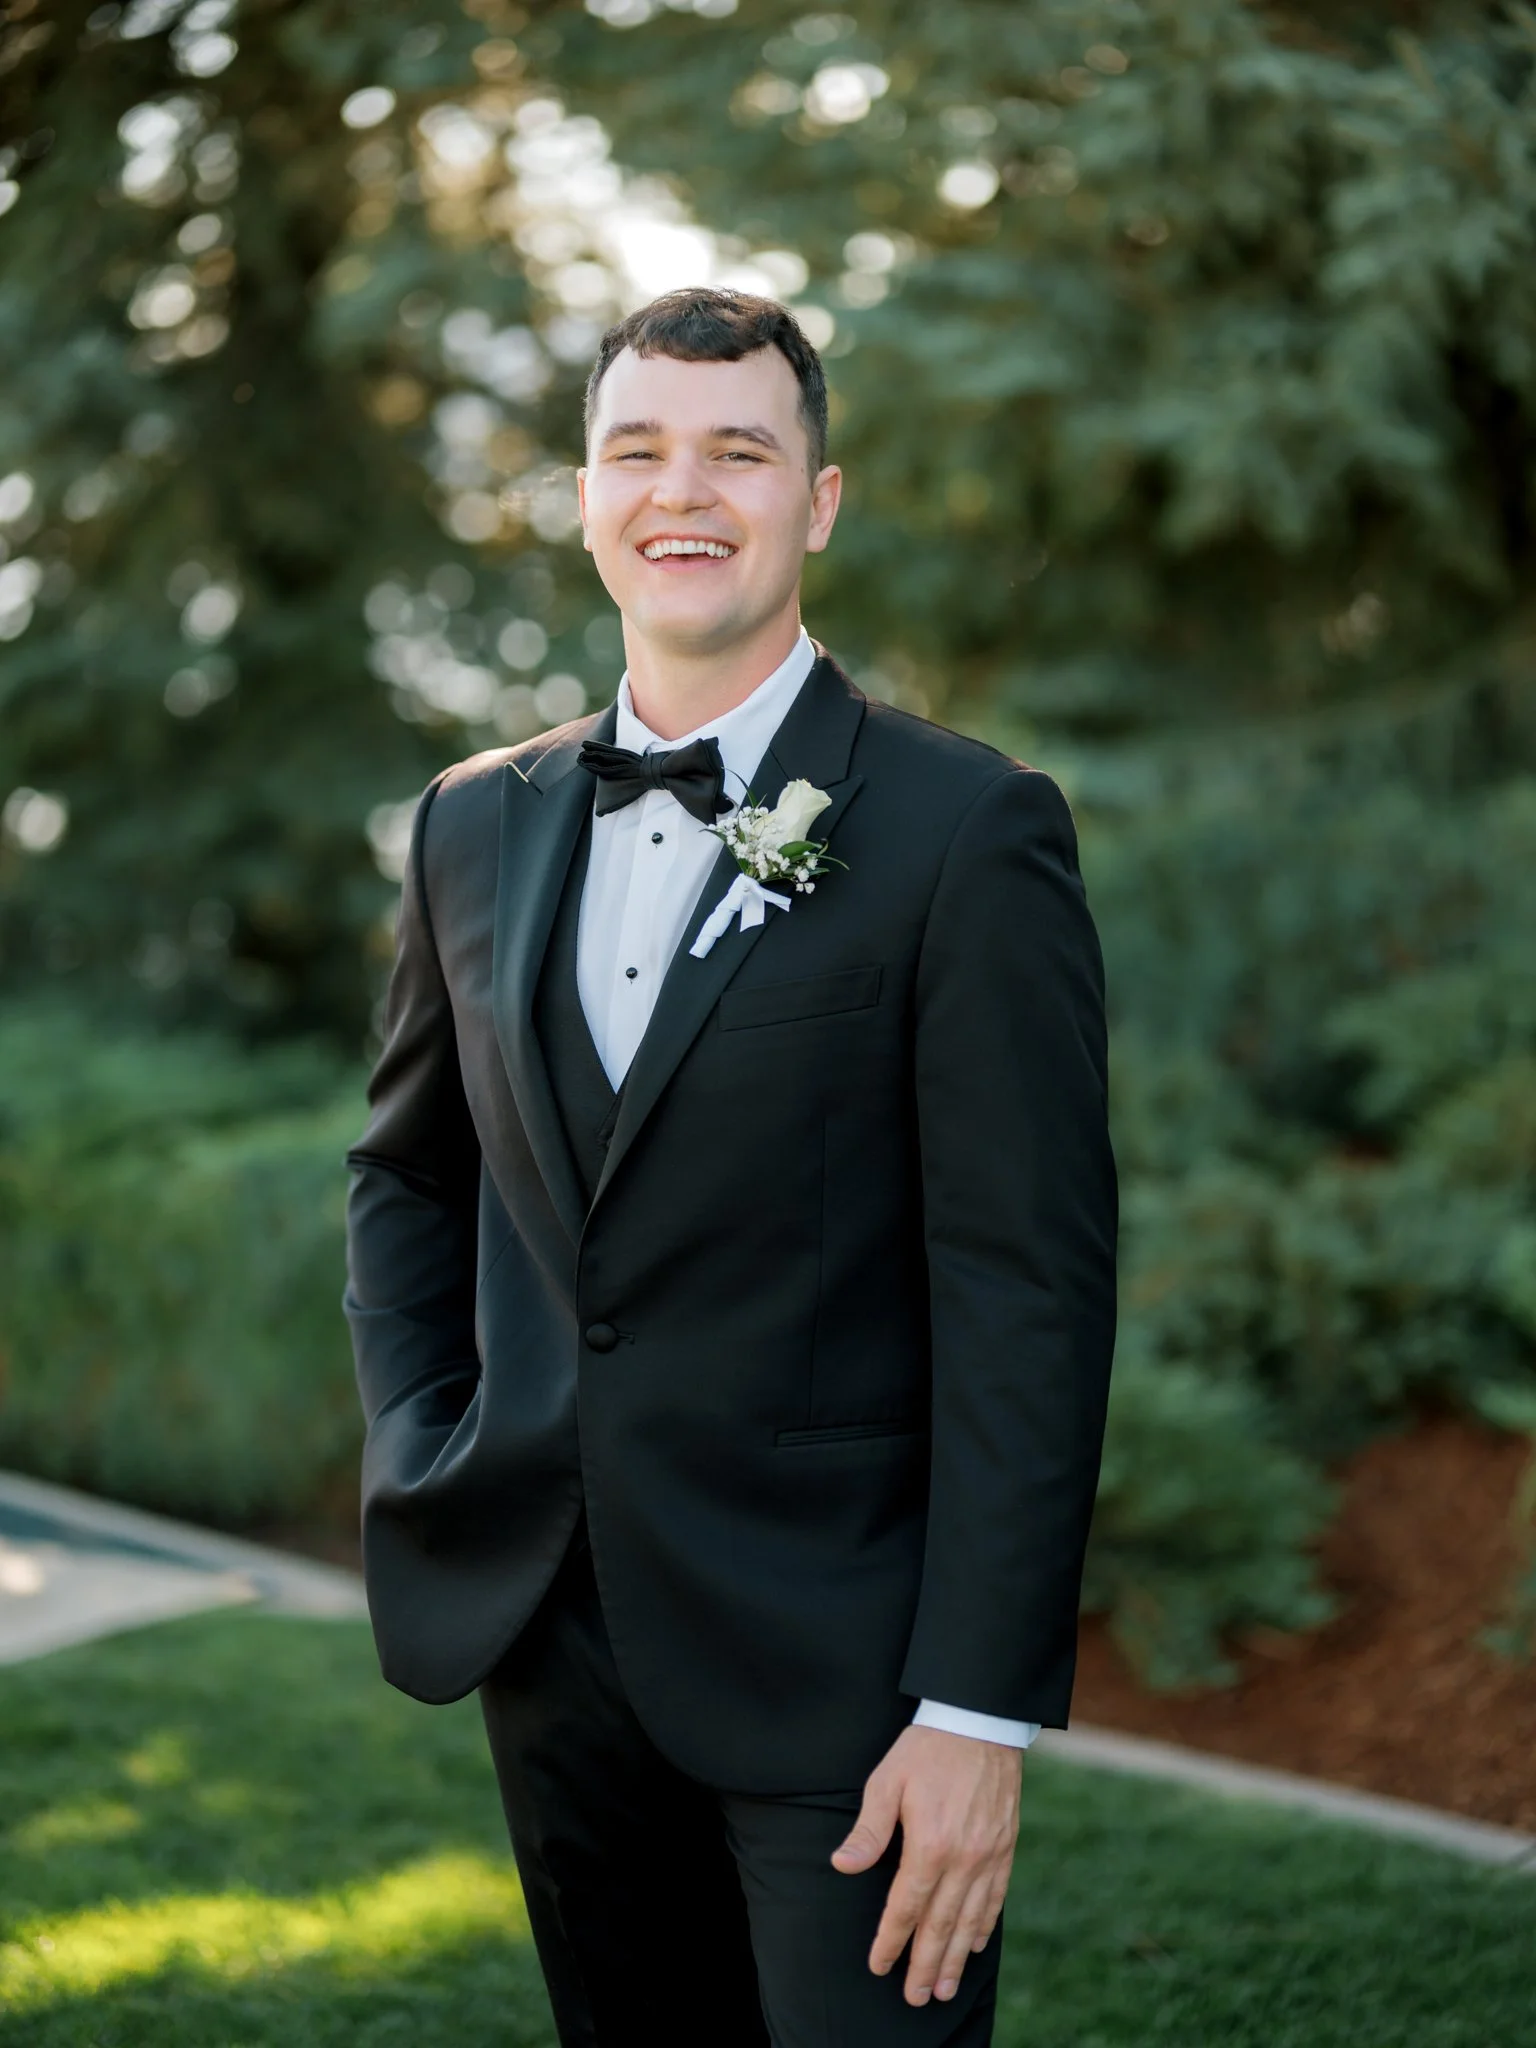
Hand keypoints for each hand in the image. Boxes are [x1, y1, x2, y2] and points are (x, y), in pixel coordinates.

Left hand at [830, 1723, 1021, 2006]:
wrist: (980, 1720)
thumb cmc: (927, 1749)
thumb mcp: (888, 1781)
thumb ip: (868, 1830)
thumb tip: (843, 1866)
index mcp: (930, 1844)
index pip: (906, 1906)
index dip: (891, 1939)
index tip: (879, 1965)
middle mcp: (964, 1857)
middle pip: (941, 1924)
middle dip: (926, 1964)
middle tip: (916, 1997)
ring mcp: (990, 1854)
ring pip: (971, 1919)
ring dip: (957, 1957)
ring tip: (946, 1987)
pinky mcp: (1007, 1846)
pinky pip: (997, 1897)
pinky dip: (985, 1925)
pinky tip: (976, 1944)